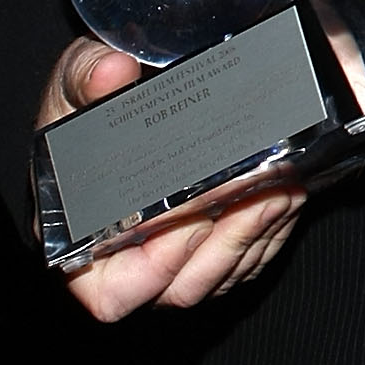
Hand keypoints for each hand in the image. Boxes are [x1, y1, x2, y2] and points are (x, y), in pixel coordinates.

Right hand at [37, 37, 303, 323]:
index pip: (116, 293)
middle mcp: (130, 261)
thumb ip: (87, 79)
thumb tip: (112, 71)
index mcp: (82, 240)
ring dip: (258, 234)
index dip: (158, 267)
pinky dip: (273, 228)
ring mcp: (177, 256)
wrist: (127, 88)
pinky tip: (288, 187)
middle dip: (229, 245)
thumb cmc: (89, 100)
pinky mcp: (215, 243)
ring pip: (225, 275)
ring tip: (282, 187)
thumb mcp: (76, 81)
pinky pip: (249, 257)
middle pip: (185, 288)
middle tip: (259, 195)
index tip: (193, 219)